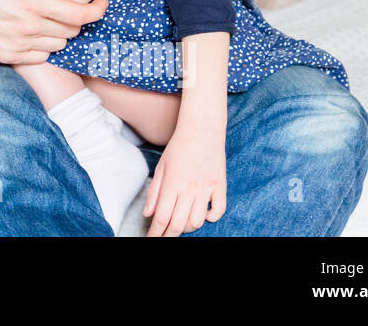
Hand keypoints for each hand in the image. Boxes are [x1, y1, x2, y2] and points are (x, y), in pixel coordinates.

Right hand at [0, 0, 107, 64]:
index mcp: (32, 1)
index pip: (78, 14)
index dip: (96, 11)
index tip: (103, 6)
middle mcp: (27, 26)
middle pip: (70, 32)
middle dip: (76, 21)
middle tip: (71, 9)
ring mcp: (16, 44)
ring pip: (56, 46)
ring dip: (60, 35)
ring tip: (51, 20)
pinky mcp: (5, 56)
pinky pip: (37, 57)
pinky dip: (42, 46)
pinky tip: (34, 33)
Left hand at [143, 117, 226, 235]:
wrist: (202, 129)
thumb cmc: (178, 147)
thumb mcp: (161, 167)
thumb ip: (154, 192)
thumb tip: (148, 214)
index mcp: (172, 184)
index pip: (162, 217)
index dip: (155, 232)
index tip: (151, 239)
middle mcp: (189, 189)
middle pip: (178, 224)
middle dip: (169, 236)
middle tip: (164, 238)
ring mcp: (206, 188)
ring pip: (198, 221)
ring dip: (188, 227)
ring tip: (181, 224)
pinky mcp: (220, 186)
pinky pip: (219, 210)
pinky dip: (212, 218)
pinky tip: (204, 215)